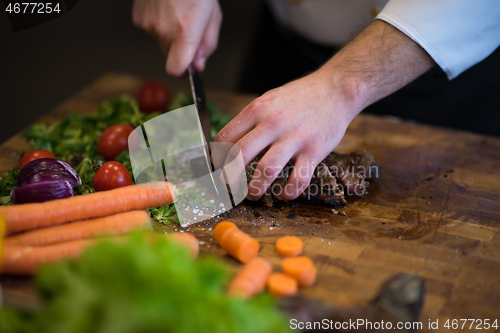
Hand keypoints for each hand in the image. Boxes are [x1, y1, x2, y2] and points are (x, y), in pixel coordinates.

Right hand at [132, 0, 221, 75]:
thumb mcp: (212, 16)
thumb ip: (207, 44)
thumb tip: (198, 65)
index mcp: (186, 31)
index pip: (175, 68)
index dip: (182, 70)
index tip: (188, 66)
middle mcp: (164, 30)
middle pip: (171, 56)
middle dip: (180, 48)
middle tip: (188, 26)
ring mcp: (148, 24)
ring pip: (161, 42)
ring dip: (169, 33)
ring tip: (177, 11)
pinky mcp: (138, 18)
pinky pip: (150, 30)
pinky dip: (157, 23)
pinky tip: (165, 8)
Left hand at [215, 67, 360, 200]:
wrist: (335, 89)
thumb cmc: (300, 97)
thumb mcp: (269, 100)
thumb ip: (252, 120)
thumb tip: (231, 145)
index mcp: (258, 109)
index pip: (226, 137)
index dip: (217, 157)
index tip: (218, 168)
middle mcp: (273, 123)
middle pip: (240, 155)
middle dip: (229, 177)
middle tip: (228, 188)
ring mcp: (294, 137)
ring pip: (266, 170)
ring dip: (255, 188)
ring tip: (252, 195)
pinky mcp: (314, 150)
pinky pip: (298, 178)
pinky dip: (288, 192)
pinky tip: (283, 194)